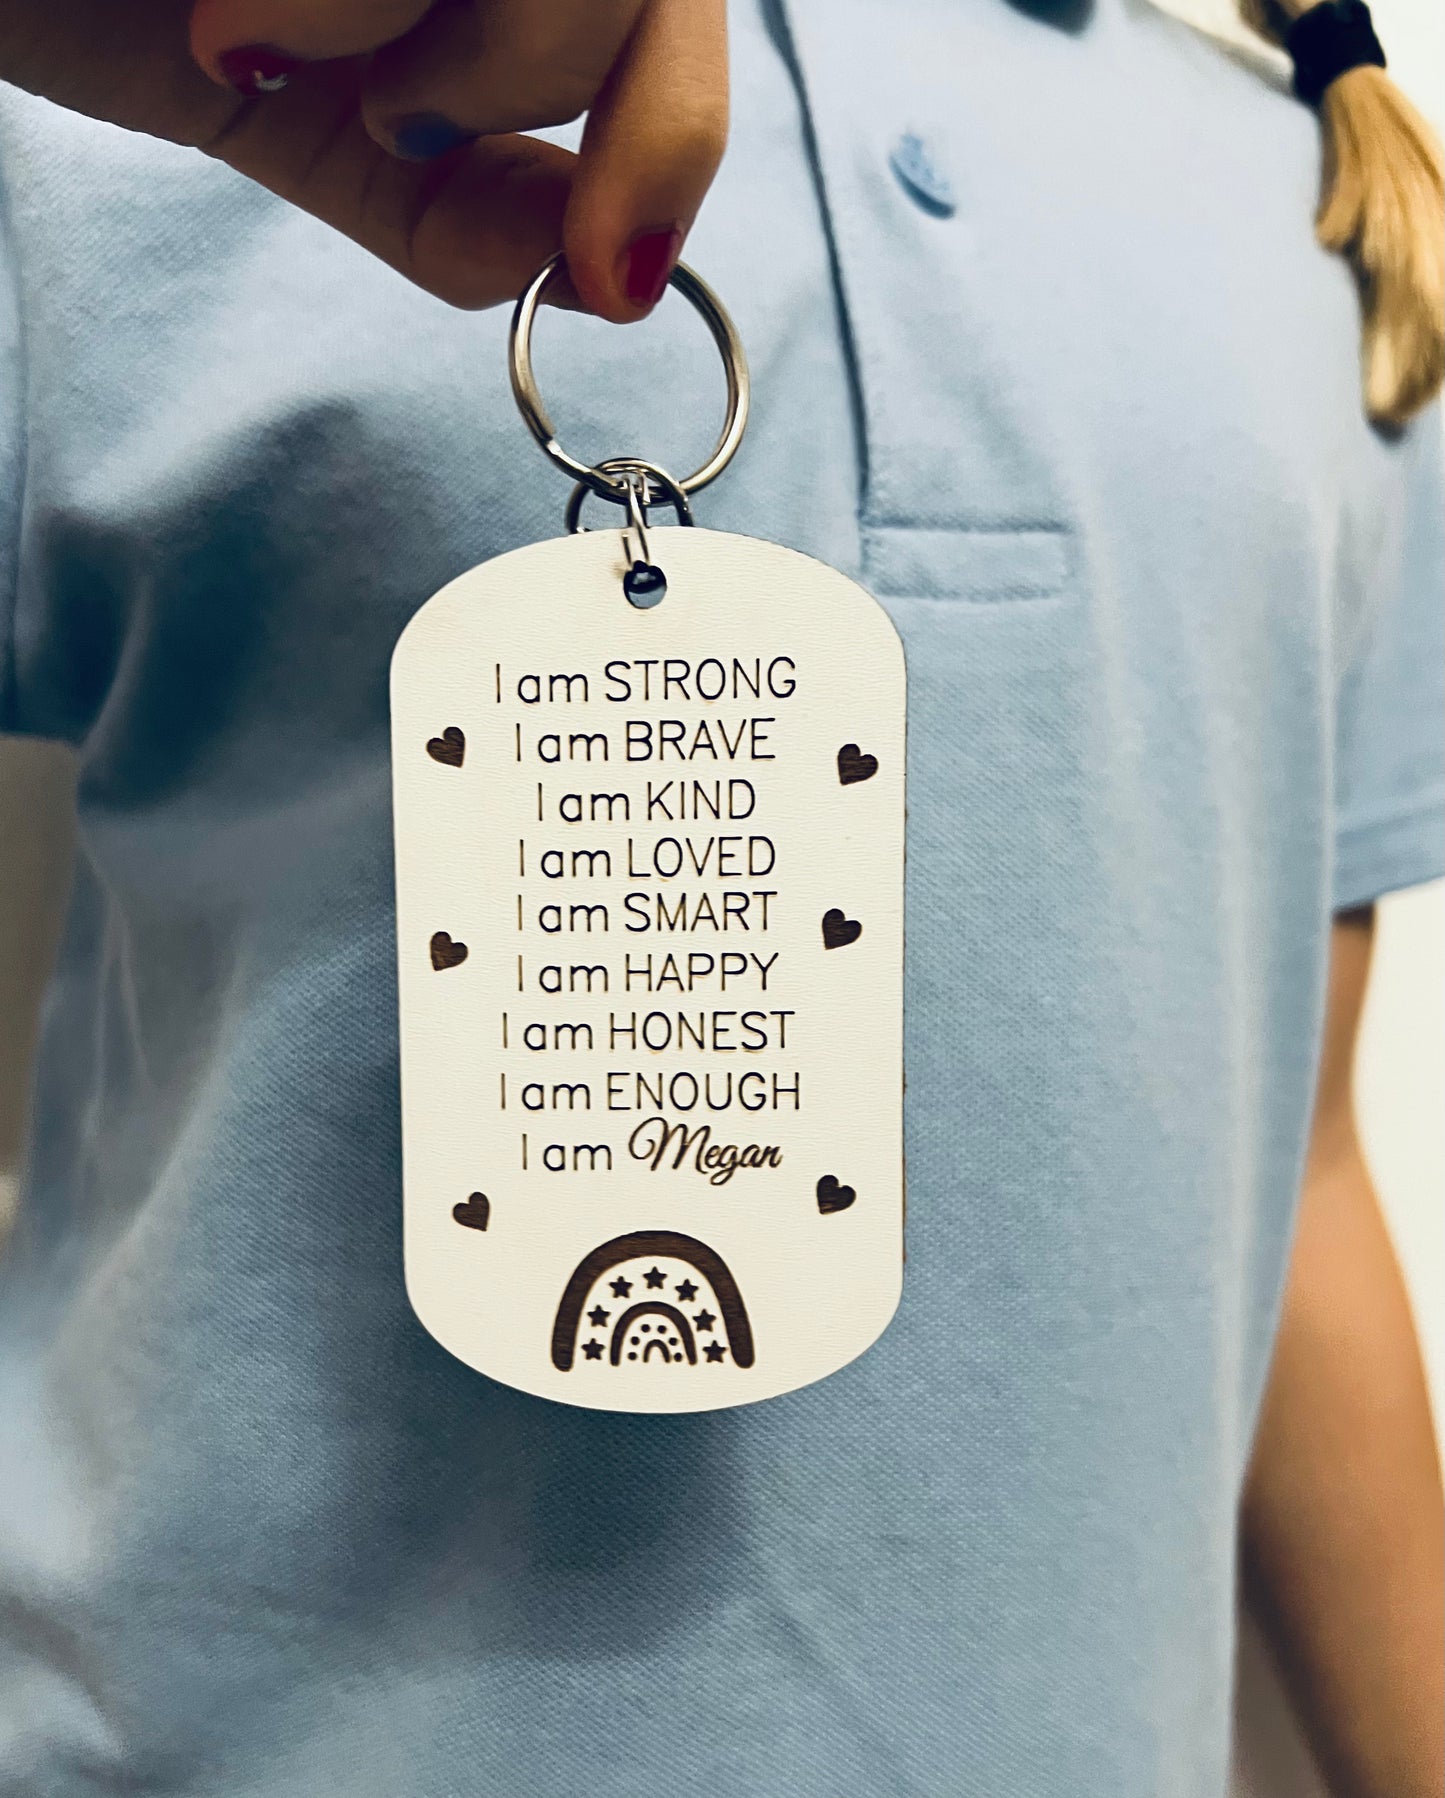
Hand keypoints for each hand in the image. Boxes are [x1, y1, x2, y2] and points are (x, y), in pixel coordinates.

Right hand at [0, 0, 727, 317]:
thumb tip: (606, 278)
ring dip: (456, 62)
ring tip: (277, 44)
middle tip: (405, 124)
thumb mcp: (306, 123)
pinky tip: (231, 14)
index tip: (618, 278)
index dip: (673, 147)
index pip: (664, 15)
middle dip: (550, 95)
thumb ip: (453, 204)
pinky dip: (338, 19)